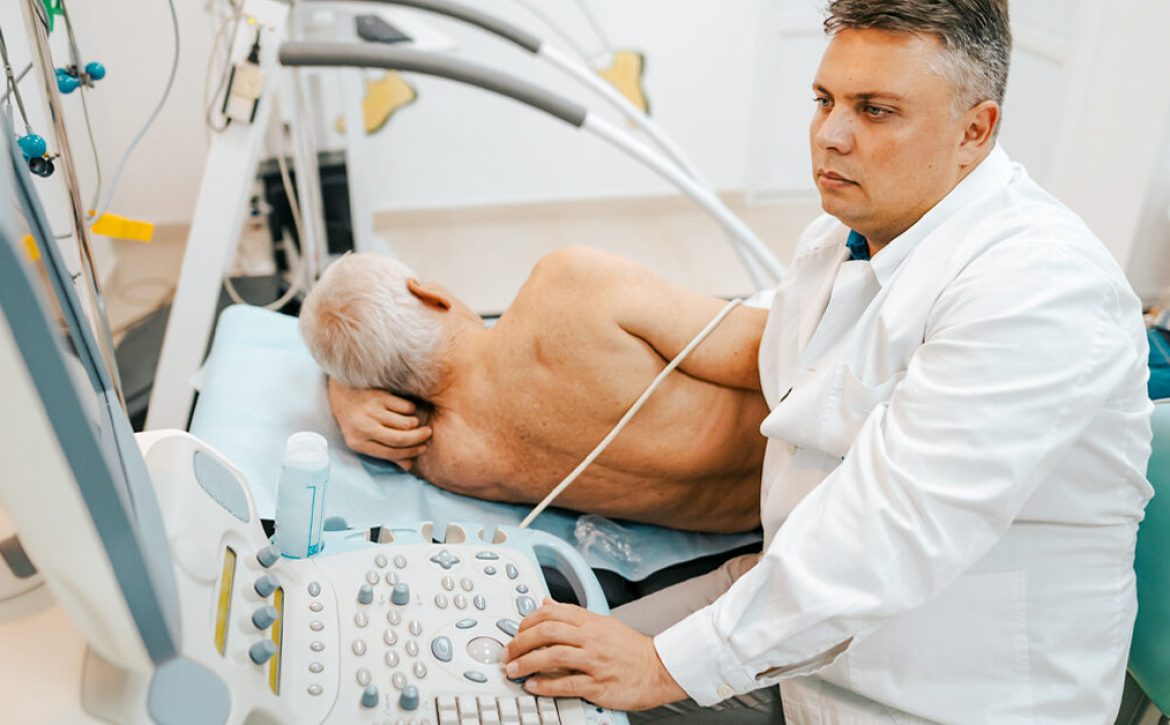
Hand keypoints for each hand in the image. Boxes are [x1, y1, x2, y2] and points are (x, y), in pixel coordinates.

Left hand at [327, 378, 431, 470]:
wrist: (342, 392)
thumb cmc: (356, 420)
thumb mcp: (363, 440)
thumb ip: (385, 453)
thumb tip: (408, 466)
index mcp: (357, 443)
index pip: (390, 453)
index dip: (410, 453)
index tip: (422, 448)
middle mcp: (363, 427)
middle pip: (400, 439)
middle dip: (419, 439)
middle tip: (427, 434)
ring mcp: (371, 410)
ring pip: (406, 422)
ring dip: (415, 423)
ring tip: (413, 422)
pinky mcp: (379, 396)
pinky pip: (405, 406)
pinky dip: (410, 409)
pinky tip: (404, 408)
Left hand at [502, 599, 686, 711]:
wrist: (659, 669)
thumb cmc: (630, 649)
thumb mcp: (602, 623)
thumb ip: (573, 615)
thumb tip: (547, 604)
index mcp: (590, 621)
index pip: (552, 613)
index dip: (528, 621)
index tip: (517, 631)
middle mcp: (591, 638)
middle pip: (547, 632)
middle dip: (521, 642)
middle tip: (508, 652)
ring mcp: (595, 661)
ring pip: (554, 656)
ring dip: (528, 662)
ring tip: (513, 670)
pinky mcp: (599, 685)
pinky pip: (567, 683)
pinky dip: (546, 685)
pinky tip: (533, 686)